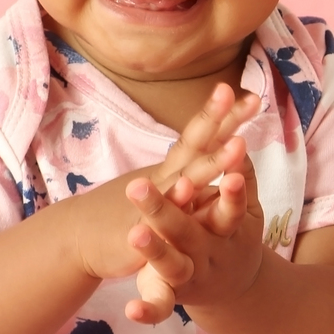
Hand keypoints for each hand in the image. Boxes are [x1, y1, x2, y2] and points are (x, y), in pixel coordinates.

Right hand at [72, 83, 258, 285]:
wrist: (78, 237)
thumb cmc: (124, 210)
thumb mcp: (160, 188)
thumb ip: (184, 171)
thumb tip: (210, 150)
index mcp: (172, 169)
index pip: (201, 137)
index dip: (226, 117)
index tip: (255, 97)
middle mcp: (165, 179)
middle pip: (198, 147)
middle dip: (223, 122)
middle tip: (252, 101)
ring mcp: (153, 202)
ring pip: (187, 179)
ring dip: (211, 162)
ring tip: (237, 145)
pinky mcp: (143, 229)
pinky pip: (161, 215)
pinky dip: (173, 200)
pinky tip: (187, 188)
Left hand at [124, 153, 264, 324]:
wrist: (235, 289)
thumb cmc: (234, 237)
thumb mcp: (248, 213)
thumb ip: (244, 180)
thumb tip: (240, 141)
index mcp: (229, 231)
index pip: (230, 209)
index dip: (229, 194)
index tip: (228, 175)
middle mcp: (210, 254)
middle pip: (188, 232)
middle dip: (165, 211)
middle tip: (137, 186)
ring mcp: (191, 276)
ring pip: (172, 266)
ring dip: (154, 252)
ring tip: (136, 233)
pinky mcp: (173, 296)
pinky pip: (161, 305)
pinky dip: (148, 310)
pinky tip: (131, 310)